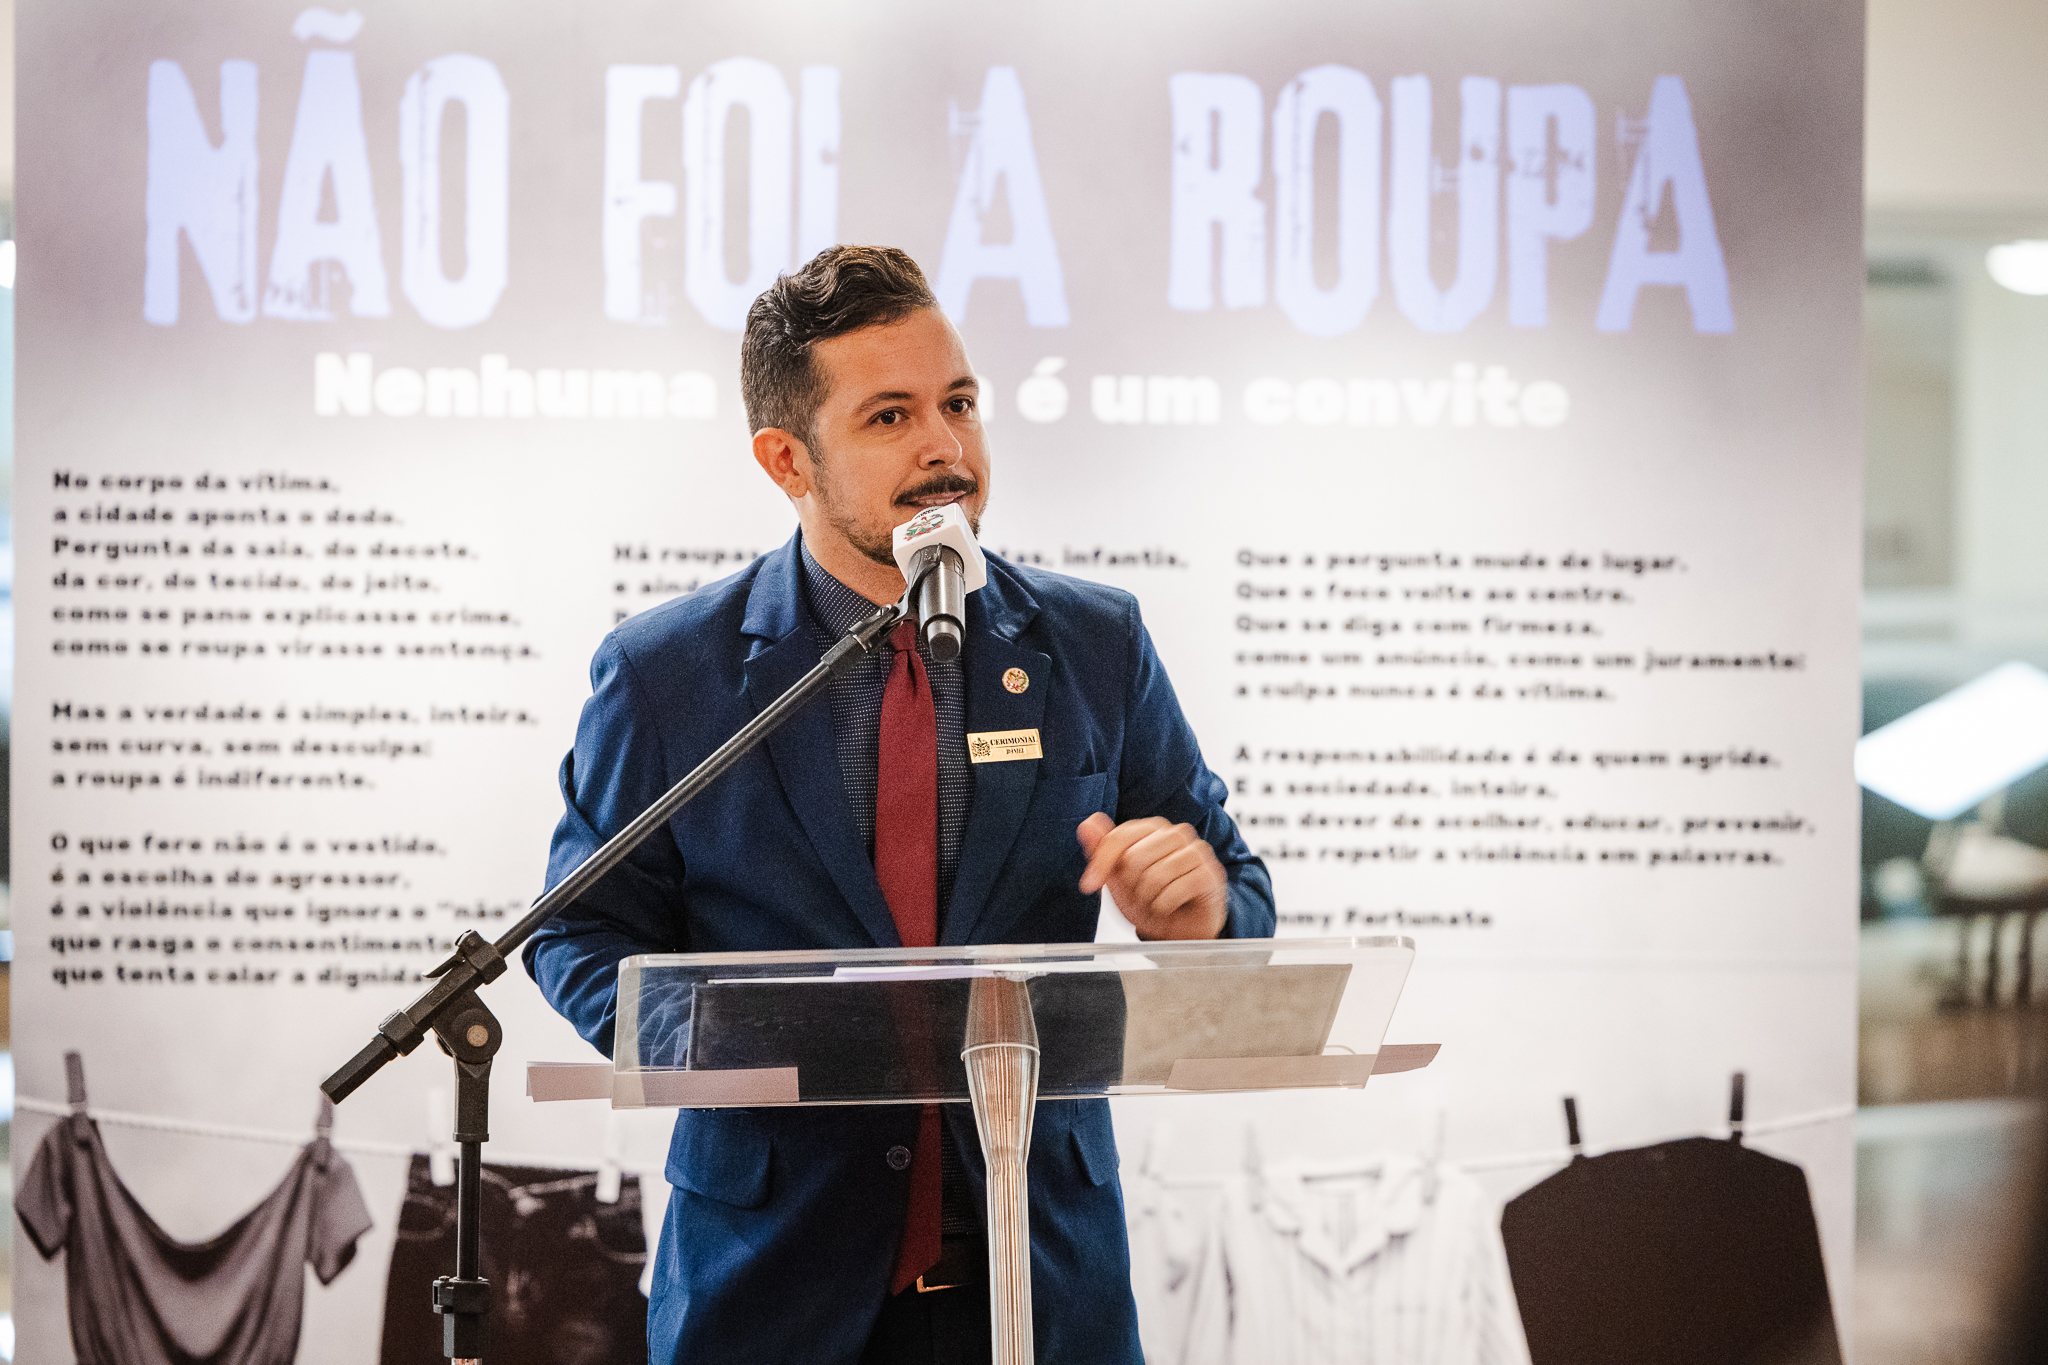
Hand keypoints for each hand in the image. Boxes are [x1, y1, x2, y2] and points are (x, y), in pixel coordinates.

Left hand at [1076, 812, 1227, 940]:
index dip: (1101, 864)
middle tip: (1142, 894)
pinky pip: (1174, 892)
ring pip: (1155, 876)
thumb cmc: (1152, 899)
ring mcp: (1197, 851)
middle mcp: (1177, 833)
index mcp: (1153, 828)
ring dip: (1149, 899)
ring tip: (1156, 900)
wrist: (1181, 930)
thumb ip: (1102, 850)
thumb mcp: (1118, 878)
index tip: (1090, 884)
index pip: (1118, 838)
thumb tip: (1087, 823)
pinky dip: (1164, 907)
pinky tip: (1171, 907)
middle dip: (1132, 886)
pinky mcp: (1210, 874)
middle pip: (1134, 859)